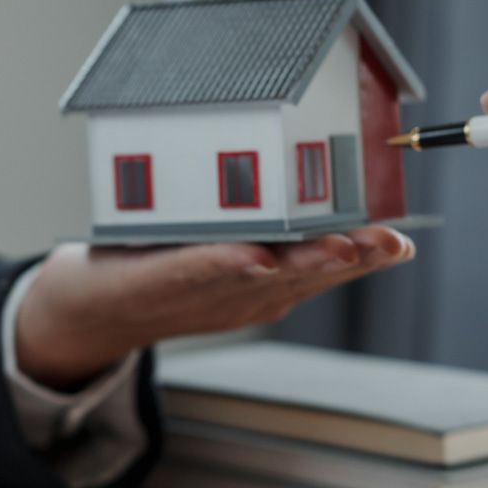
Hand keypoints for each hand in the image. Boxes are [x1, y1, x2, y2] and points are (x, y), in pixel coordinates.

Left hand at [13, 227, 414, 388]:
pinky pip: (191, 271)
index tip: (400, 244)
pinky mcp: (152, 283)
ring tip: (339, 247)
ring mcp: (198, 293)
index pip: (322, 270)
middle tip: (384, 244)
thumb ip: (269, 225)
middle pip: (300, 277)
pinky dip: (221, 265)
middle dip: (346, 260)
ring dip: (298, 263)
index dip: (363, 258)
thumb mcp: (225, 250)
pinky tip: (249, 255)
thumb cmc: (159, 270)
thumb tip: (315, 179)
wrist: (87, 309)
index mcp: (262, 284)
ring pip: (257, 277)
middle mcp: (238, 294)